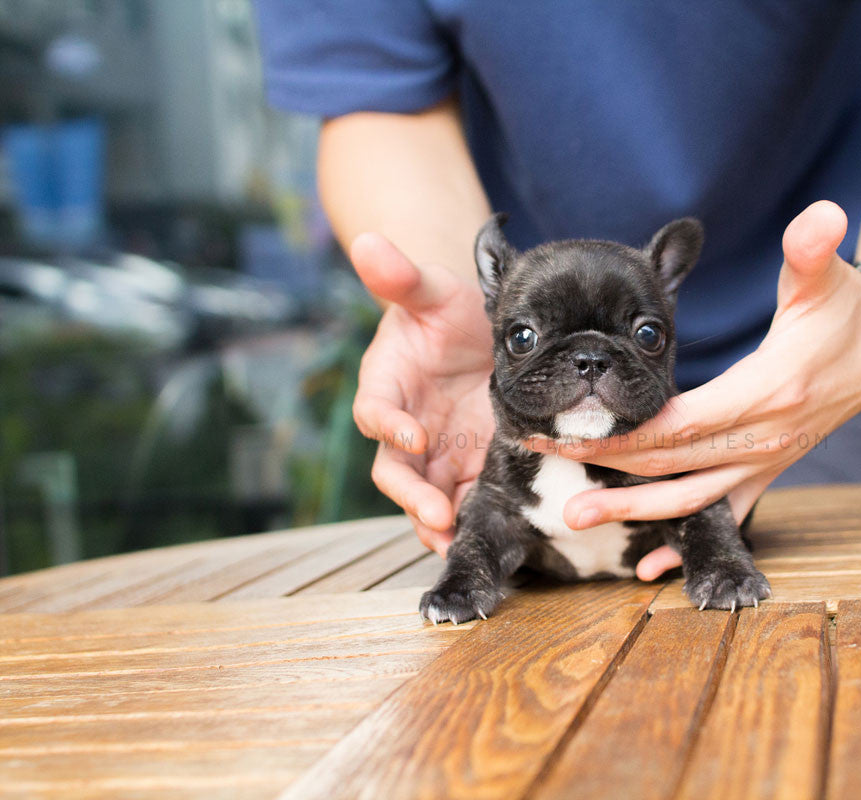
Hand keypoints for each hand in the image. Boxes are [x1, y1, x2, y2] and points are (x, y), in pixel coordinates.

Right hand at [350, 233, 494, 555]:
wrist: (477, 329)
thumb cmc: (443, 307)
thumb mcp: (428, 288)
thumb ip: (400, 275)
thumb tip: (368, 242)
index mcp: (386, 384)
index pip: (375, 410)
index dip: (388, 424)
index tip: (412, 433)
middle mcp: (406, 426)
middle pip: (397, 470)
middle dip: (414, 495)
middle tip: (437, 516)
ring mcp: (437, 451)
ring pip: (427, 496)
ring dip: (438, 523)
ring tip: (458, 544)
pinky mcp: (469, 464)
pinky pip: (465, 499)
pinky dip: (473, 519)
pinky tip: (491, 537)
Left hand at [526, 201, 860, 578]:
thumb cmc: (852, 310)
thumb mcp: (829, 277)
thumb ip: (814, 249)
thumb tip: (820, 216)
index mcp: (768, 391)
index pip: (681, 424)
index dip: (623, 434)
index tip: (568, 430)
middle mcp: (765, 437)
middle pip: (671, 465)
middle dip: (603, 469)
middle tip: (543, 459)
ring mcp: (768, 461)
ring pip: (690, 500)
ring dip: (631, 511)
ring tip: (574, 519)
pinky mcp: (771, 469)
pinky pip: (723, 514)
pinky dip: (684, 540)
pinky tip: (648, 568)